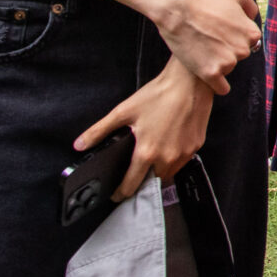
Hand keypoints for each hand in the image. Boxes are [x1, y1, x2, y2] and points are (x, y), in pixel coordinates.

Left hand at [76, 59, 214, 202]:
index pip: (131, 185)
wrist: (190, 82)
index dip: (121, 193)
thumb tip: (79, 144)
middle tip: (134, 170)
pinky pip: (182, 161)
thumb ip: (99, 131)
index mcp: (147, 152)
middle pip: (151, 181)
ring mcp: (184, 153)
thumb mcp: (123, 111)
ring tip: (151, 157)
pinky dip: (173, 159)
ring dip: (158, 171)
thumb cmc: (158, 95)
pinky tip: (167, 145)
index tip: (117, 194)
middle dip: (141, 179)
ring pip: (168, 173)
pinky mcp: (196, 146)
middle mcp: (167, 157)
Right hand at [155, 0, 260, 92]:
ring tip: (202, 50)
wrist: (178, 11)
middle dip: (226, 50)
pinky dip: (217, 85)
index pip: (248, 42)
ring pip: (228, 69)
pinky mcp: (211, 73)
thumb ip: (251, 7)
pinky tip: (210, 77)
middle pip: (238, 56)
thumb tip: (252, 18)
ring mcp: (228, 63)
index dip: (234, 37)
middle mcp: (243, 49)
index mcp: (252, 33)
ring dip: (218, 64)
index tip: (221, 32)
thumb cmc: (206, 0)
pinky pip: (222, 88)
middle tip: (209, 40)